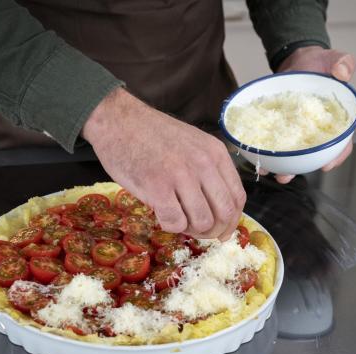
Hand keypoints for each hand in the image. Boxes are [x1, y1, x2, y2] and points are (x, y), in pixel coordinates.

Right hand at [83, 88, 245, 239]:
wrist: (118, 120)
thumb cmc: (153, 136)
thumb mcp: (193, 144)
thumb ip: (209, 171)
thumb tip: (220, 212)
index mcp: (215, 153)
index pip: (237, 197)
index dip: (232, 221)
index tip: (222, 231)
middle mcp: (203, 163)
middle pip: (224, 214)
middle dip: (213, 231)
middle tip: (197, 230)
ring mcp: (180, 175)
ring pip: (202, 222)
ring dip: (190, 228)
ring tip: (176, 216)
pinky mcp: (157, 187)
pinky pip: (175, 223)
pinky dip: (170, 225)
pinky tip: (161, 213)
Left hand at [262, 46, 355, 182]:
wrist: (299, 61)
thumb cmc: (321, 65)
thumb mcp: (335, 60)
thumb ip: (343, 63)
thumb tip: (342, 72)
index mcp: (336, 121)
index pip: (342, 143)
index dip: (336, 156)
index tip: (326, 165)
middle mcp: (316, 131)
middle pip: (313, 156)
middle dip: (301, 168)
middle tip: (287, 175)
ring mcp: (298, 132)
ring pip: (293, 155)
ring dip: (281, 167)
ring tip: (270, 172)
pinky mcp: (280, 128)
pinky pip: (275, 143)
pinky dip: (266, 152)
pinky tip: (257, 156)